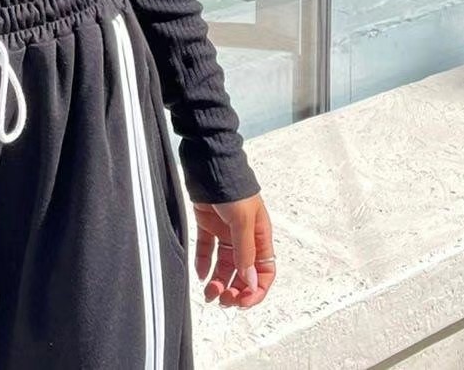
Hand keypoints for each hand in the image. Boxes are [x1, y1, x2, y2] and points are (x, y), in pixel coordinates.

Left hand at [192, 193, 274, 309]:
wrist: (208, 161)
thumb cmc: (231, 185)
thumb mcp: (242, 220)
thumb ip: (246, 252)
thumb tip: (251, 282)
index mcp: (260, 235)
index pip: (264, 271)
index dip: (256, 290)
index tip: (242, 302)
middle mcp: (244, 235)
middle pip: (243, 272)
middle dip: (234, 289)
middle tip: (222, 299)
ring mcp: (225, 230)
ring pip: (224, 264)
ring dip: (218, 281)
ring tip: (208, 292)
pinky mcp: (208, 223)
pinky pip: (207, 249)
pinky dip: (203, 263)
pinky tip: (199, 273)